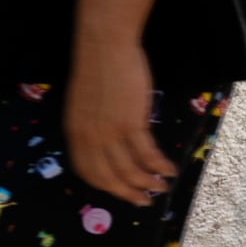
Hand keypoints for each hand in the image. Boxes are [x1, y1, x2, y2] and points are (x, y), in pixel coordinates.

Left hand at [65, 36, 174, 203]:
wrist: (104, 45)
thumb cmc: (96, 66)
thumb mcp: (83, 103)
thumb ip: (91, 125)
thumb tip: (107, 142)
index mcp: (75, 133)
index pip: (87, 171)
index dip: (105, 186)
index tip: (120, 191)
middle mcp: (89, 138)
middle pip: (109, 178)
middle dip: (128, 193)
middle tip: (144, 201)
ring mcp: (110, 133)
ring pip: (130, 171)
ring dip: (148, 184)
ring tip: (162, 188)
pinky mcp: (131, 124)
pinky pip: (147, 154)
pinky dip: (159, 166)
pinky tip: (170, 169)